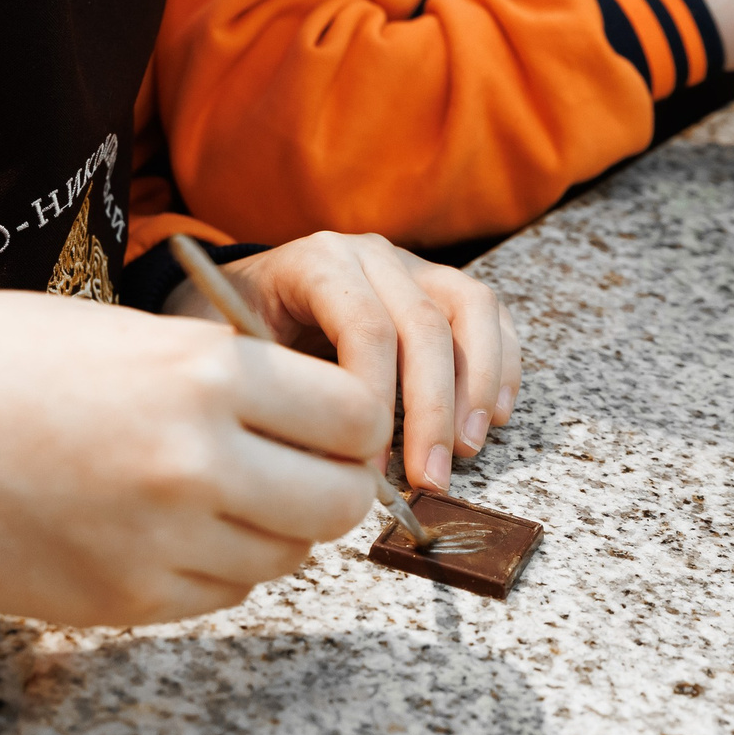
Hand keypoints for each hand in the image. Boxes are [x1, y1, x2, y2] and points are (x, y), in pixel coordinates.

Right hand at [0, 291, 385, 625]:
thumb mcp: (123, 331)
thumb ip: (215, 372)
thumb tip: (299, 413)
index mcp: (202, 374)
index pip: (354, 417)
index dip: (350, 421)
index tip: (328, 418)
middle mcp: (194, 463)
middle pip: (336, 504)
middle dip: (327, 485)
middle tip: (291, 464)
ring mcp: (159, 544)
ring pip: (283, 558)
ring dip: (268, 528)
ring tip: (209, 488)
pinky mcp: (122, 602)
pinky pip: (219, 595)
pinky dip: (212, 566)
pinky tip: (162, 524)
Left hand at [166, 232, 520, 492]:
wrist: (239, 293)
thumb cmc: (236, 332)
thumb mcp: (233, 355)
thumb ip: (273, 395)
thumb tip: (320, 467)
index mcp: (317, 261)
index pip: (367, 326)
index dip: (374, 401)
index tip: (367, 469)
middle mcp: (370, 254)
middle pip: (425, 323)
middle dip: (434, 410)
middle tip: (429, 479)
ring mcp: (411, 266)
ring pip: (470, 308)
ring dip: (478, 384)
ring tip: (467, 449)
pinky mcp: (439, 286)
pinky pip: (489, 314)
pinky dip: (500, 364)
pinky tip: (494, 417)